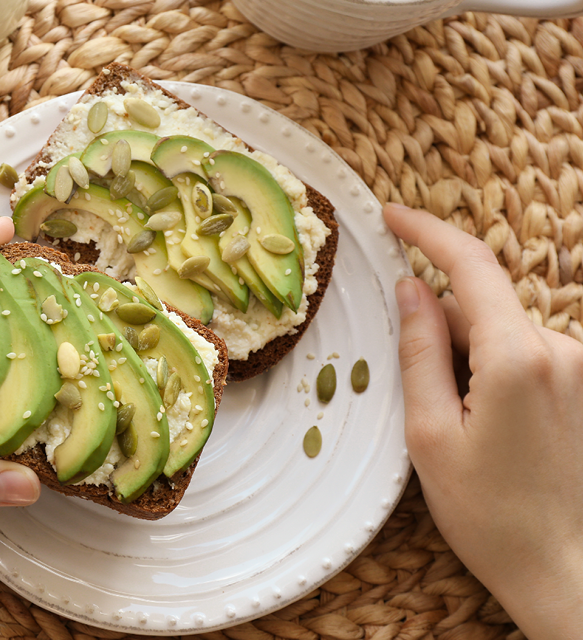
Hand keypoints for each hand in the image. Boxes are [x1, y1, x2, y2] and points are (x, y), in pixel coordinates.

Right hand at [384, 203, 582, 638]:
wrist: (566, 570)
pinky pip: (524, 353)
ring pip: (500, 332)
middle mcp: (560, 349)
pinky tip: (489, 429)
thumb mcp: (430, 434)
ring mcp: (579, 367)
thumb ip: (419, 350)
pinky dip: (493, 372)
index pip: (469, 266)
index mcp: (517, 357)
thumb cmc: (490, 515)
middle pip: (480, 307)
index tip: (389, 216)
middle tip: (422, 401)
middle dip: (440, 331)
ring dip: (468, 359)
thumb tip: (410, 289)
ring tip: (461, 431)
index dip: (426, 231)